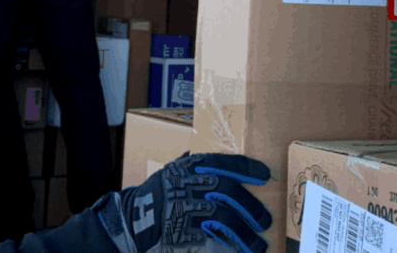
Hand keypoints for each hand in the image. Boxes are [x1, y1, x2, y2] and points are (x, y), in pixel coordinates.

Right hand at [91, 152, 271, 252]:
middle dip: (250, 207)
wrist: (131, 222)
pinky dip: (229, 248)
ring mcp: (186, 211)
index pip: (223, 162)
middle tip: (265, 221)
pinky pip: (213, 242)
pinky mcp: (183, 236)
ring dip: (245, 235)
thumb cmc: (155, 195)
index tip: (264, 174)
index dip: (246, 168)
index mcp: (188, 169)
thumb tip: (201, 154)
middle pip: (228, 193)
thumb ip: (189, 165)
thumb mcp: (170, 173)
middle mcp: (189, 186)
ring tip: (258, 246)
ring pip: (224, 220)